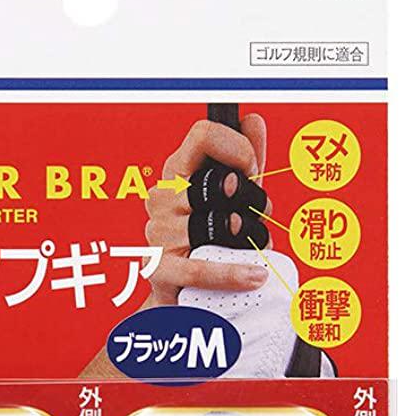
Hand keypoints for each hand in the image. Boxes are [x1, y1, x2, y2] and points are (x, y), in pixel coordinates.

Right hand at [145, 114, 271, 304]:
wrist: (184, 294)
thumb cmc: (210, 242)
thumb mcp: (232, 199)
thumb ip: (243, 160)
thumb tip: (253, 121)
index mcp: (176, 173)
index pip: (204, 135)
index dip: (238, 149)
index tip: (250, 173)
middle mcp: (162, 197)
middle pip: (218, 182)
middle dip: (250, 198)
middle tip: (257, 215)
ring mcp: (158, 232)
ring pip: (217, 224)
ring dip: (249, 237)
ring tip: (255, 247)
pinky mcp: (159, 268)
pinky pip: (200, 268)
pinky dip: (233, 273)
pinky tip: (255, 275)